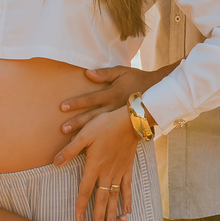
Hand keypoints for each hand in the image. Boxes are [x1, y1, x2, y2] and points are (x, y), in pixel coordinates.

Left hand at [54, 106, 138, 220]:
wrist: (130, 122)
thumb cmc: (105, 126)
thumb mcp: (85, 135)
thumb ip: (70, 150)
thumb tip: (55, 162)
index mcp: (94, 166)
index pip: (85, 190)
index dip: (81, 206)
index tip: (78, 220)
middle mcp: (107, 173)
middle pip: (101, 199)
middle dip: (99, 216)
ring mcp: (119, 172)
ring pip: (115, 197)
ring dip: (112, 212)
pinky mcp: (128, 168)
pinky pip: (128, 187)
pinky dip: (127, 199)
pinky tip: (128, 211)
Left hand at [58, 63, 173, 134]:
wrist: (156, 93)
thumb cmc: (137, 79)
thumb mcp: (122, 72)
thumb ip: (105, 73)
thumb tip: (88, 73)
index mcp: (112, 94)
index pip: (91, 98)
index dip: (76, 102)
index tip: (62, 107)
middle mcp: (113, 108)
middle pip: (92, 117)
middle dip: (77, 123)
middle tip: (63, 129)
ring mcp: (118, 118)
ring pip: (99, 128)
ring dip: (85, 134)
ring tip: (72, 142)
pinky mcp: (123, 124)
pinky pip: (108, 134)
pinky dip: (98, 141)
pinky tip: (90, 148)